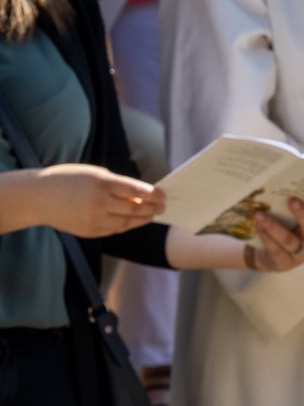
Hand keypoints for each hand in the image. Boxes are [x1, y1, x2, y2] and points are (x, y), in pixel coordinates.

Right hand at [12, 163, 162, 236]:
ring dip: (142, 219)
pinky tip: (132, 221)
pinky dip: (125, 226)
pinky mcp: (87, 231)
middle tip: (162, 207)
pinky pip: (113, 230)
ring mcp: (92, 219)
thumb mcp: (94, 174)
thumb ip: (118, 185)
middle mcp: (98, 202)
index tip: (164, 196)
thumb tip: (141, 195)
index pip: (137, 191)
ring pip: (126, 223)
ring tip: (151, 215)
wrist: (37, 197)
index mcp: (102, 183)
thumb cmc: (68, 179)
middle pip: (135, 209)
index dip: (154, 195)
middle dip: (152, 209)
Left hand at [247, 197, 303, 271]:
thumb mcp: (297, 222)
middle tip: (291, 199)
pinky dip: (264, 235)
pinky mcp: (283, 264)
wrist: (272, 258)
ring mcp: (300, 255)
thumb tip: (293, 187)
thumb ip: (300, 209)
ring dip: (272, 225)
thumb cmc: (288, 232)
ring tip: (259, 213)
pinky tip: (257, 225)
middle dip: (302, 213)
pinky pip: (274, 248)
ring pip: (288, 239)